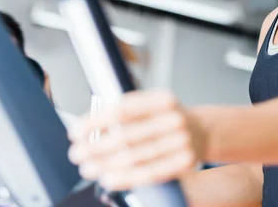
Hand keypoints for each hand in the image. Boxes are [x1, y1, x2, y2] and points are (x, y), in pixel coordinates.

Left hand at [68, 89, 207, 190]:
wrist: (201, 131)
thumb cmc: (166, 118)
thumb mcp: (150, 104)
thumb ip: (124, 111)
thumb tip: (89, 129)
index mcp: (163, 98)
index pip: (121, 109)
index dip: (95, 122)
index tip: (76, 132)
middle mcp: (174, 118)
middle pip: (125, 136)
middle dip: (95, 147)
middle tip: (77, 153)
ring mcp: (182, 141)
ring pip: (134, 157)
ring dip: (105, 165)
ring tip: (88, 168)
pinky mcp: (184, 162)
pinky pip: (149, 174)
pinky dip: (125, 178)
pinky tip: (108, 178)